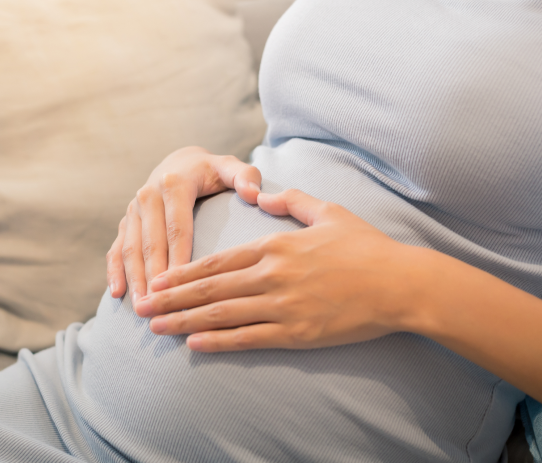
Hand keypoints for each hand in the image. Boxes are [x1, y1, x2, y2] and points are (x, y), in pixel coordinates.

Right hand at [106, 146, 262, 302]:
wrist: (180, 162)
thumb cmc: (211, 172)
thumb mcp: (229, 167)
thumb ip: (245, 176)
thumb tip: (254, 194)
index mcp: (174, 184)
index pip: (177, 227)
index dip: (178, 256)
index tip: (184, 285)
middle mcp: (148, 195)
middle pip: (151, 242)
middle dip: (154, 276)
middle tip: (159, 305)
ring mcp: (133, 210)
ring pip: (131, 248)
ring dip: (134, 278)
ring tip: (142, 306)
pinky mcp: (126, 221)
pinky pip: (116, 248)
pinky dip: (115, 271)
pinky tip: (117, 294)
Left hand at [134, 189, 427, 351]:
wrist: (400, 283)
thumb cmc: (366, 247)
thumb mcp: (329, 212)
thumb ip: (293, 202)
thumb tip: (264, 196)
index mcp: (275, 245)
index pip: (217, 260)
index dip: (182, 272)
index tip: (158, 279)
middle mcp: (272, 275)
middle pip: (210, 287)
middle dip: (171, 298)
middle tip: (141, 306)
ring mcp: (283, 306)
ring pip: (222, 314)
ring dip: (184, 321)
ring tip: (156, 327)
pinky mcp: (297, 332)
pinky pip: (249, 338)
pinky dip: (219, 341)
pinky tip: (194, 344)